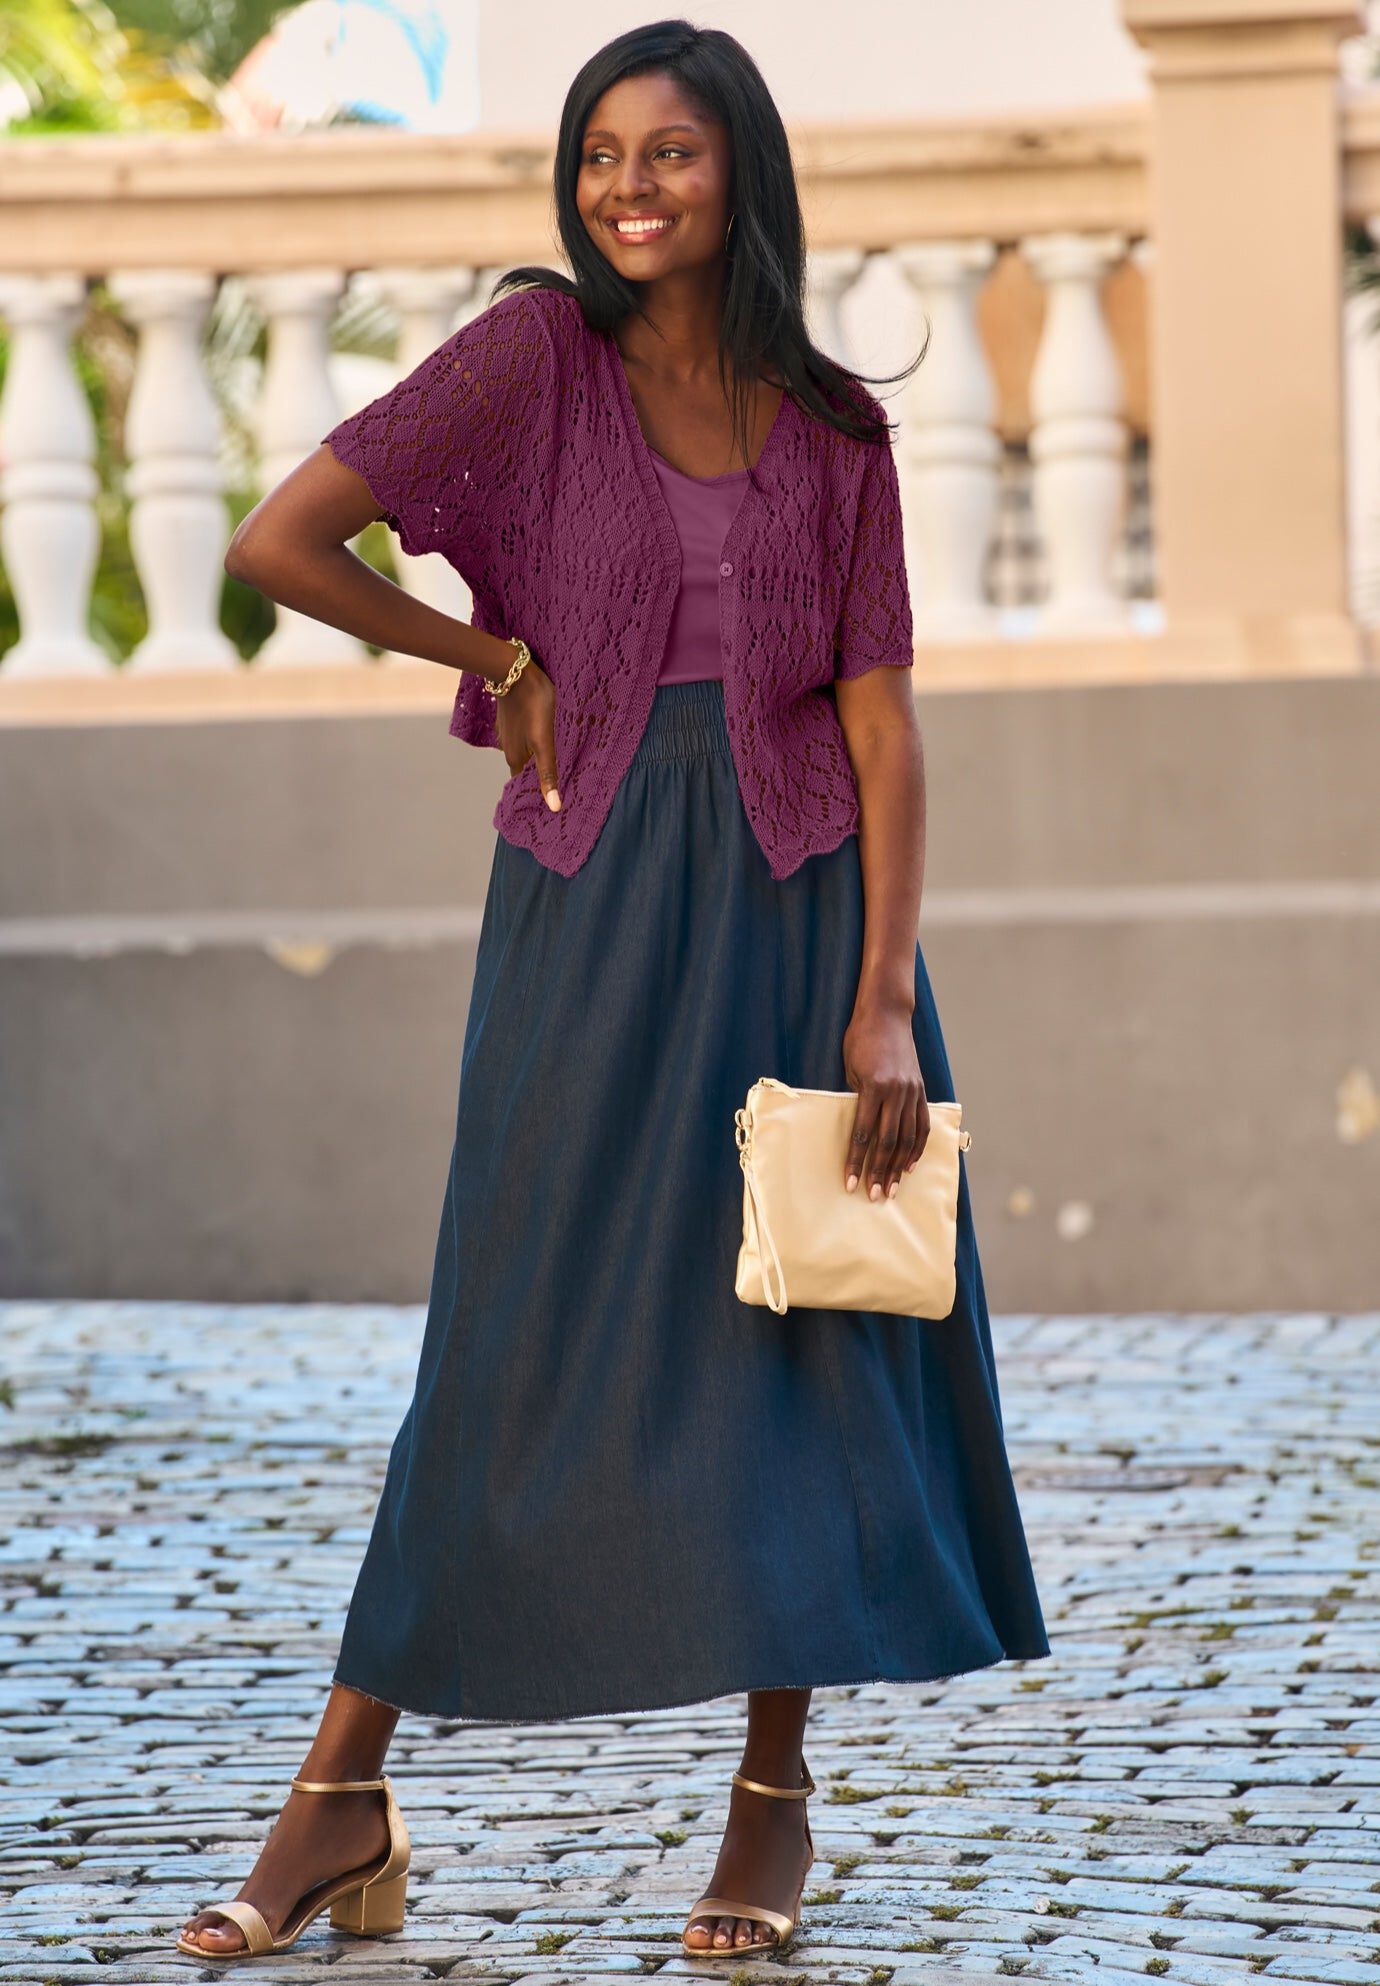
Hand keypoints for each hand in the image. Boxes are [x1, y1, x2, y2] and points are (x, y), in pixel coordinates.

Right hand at [494, 653, 560, 810]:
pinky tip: (543, 741)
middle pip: (524, 770)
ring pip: (524, 753)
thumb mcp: (544, 742)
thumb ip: (547, 773)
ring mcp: (509, 732)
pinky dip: (533, 744)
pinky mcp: (513, 718)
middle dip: (536, 780)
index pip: (523, 785)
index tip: (547, 807)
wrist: (514, 671)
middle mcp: (509, 748)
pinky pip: (524, 737)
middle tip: (555, 790)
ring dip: (535, 761)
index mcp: (516, 758)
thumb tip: (553, 807)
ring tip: (553, 768)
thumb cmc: (533, 704)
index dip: (535, 796)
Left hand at [840, 999, 928, 1199]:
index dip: (856, 1161)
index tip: (850, 1182)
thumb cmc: (860, 1040)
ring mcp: (912, 1092)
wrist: (887, 1015)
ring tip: (891, 1189)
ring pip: (907, 1138)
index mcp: (874, 1088)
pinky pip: (921, 1125)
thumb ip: (857, 1099)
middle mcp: (896, 1092)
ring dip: (898, 1166)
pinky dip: (917, 1147)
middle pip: (887, 1142)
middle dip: (879, 1171)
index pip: (864, 1134)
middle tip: (873, 1195)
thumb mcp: (850, 1069)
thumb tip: (860, 1130)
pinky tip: (910, 1165)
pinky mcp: (921, 1090)